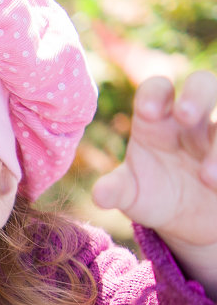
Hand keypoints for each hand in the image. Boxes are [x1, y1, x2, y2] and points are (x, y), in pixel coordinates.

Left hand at [92, 71, 216, 293]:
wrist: (188, 220)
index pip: (156, 90)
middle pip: (202, 83)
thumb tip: (99, 194)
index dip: (153, 94)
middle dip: (196, 94)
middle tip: (186, 116)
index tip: (147, 111)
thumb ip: (115, 191)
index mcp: (157, 122)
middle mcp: (192, 121)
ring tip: (207, 178)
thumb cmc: (155, 196)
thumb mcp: (131, 196)